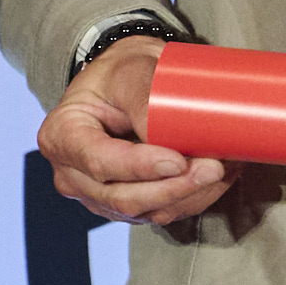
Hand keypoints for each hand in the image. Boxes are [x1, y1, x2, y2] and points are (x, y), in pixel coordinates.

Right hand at [39, 36, 232, 226]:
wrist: (125, 83)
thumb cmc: (122, 72)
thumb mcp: (128, 71)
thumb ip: (144, 98)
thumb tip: (169, 141)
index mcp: (61, 136)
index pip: (99, 162)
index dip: (140, 167)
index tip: (179, 159)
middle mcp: (72, 174)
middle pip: (123, 197)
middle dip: (174, 187)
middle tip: (214, 167)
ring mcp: (97, 196)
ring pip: (146, 212)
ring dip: (189, 197)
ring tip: (224, 170)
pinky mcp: (125, 206)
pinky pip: (160, 213)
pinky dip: (193, 200)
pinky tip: (217, 180)